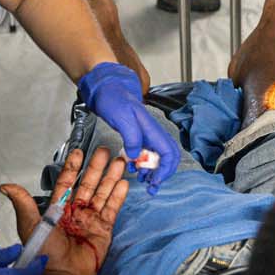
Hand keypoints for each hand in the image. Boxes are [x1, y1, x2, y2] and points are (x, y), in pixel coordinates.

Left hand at [0, 146, 127, 274]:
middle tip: (105, 150)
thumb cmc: (44, 252)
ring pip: (102, 193)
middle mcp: (75, 211)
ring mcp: (91, 219)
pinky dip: (118, 196)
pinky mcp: (104, 229)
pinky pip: (112, 209)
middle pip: (88, 184)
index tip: (79, 151)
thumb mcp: (30, 225)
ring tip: (119, 161)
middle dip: (96, 167)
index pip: (67, 182)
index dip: (73, 167)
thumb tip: (5, 186)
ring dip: (110, 177)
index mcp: (58, 208)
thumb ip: (23, 203)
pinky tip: (124, 182)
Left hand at [77, 62, 179, 188]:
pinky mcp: (137, 136)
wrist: (105, 88)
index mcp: (152, 129)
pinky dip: (141, 164)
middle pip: (168, 157)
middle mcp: (152, 133)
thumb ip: (132, 137)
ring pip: (157, 157)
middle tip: (151, 186)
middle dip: (162, 173)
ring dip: (152, 171)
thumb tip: (137, 156)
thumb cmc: (114, 99)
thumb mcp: (122, 117)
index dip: (165, 169)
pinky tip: (132, 166)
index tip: (155, 181)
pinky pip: (145, 153)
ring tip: (142, 180)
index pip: (169, 153)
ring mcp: (145, 135)